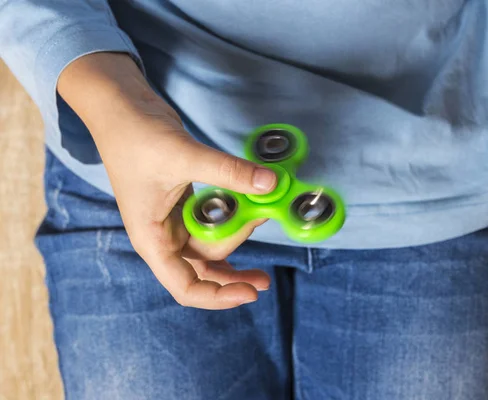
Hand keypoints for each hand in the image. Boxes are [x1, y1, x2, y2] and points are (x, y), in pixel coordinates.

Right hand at [58, 53, 276, 308]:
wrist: (122, 106)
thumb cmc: (135, 137)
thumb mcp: (184, 156)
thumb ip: (228, 172)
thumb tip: (271, 184)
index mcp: (153, 240)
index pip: (185, 286)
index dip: (217, 296)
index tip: (249, 293)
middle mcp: (164, 236)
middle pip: (204, 269)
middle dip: (236, 269)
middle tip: (265, 266)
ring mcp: (175, 220)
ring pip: (212, 244)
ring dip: (238, 237)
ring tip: (263, 217)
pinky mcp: (186, 203)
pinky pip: (215, 221)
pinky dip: (233, 217)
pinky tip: (251, 210)